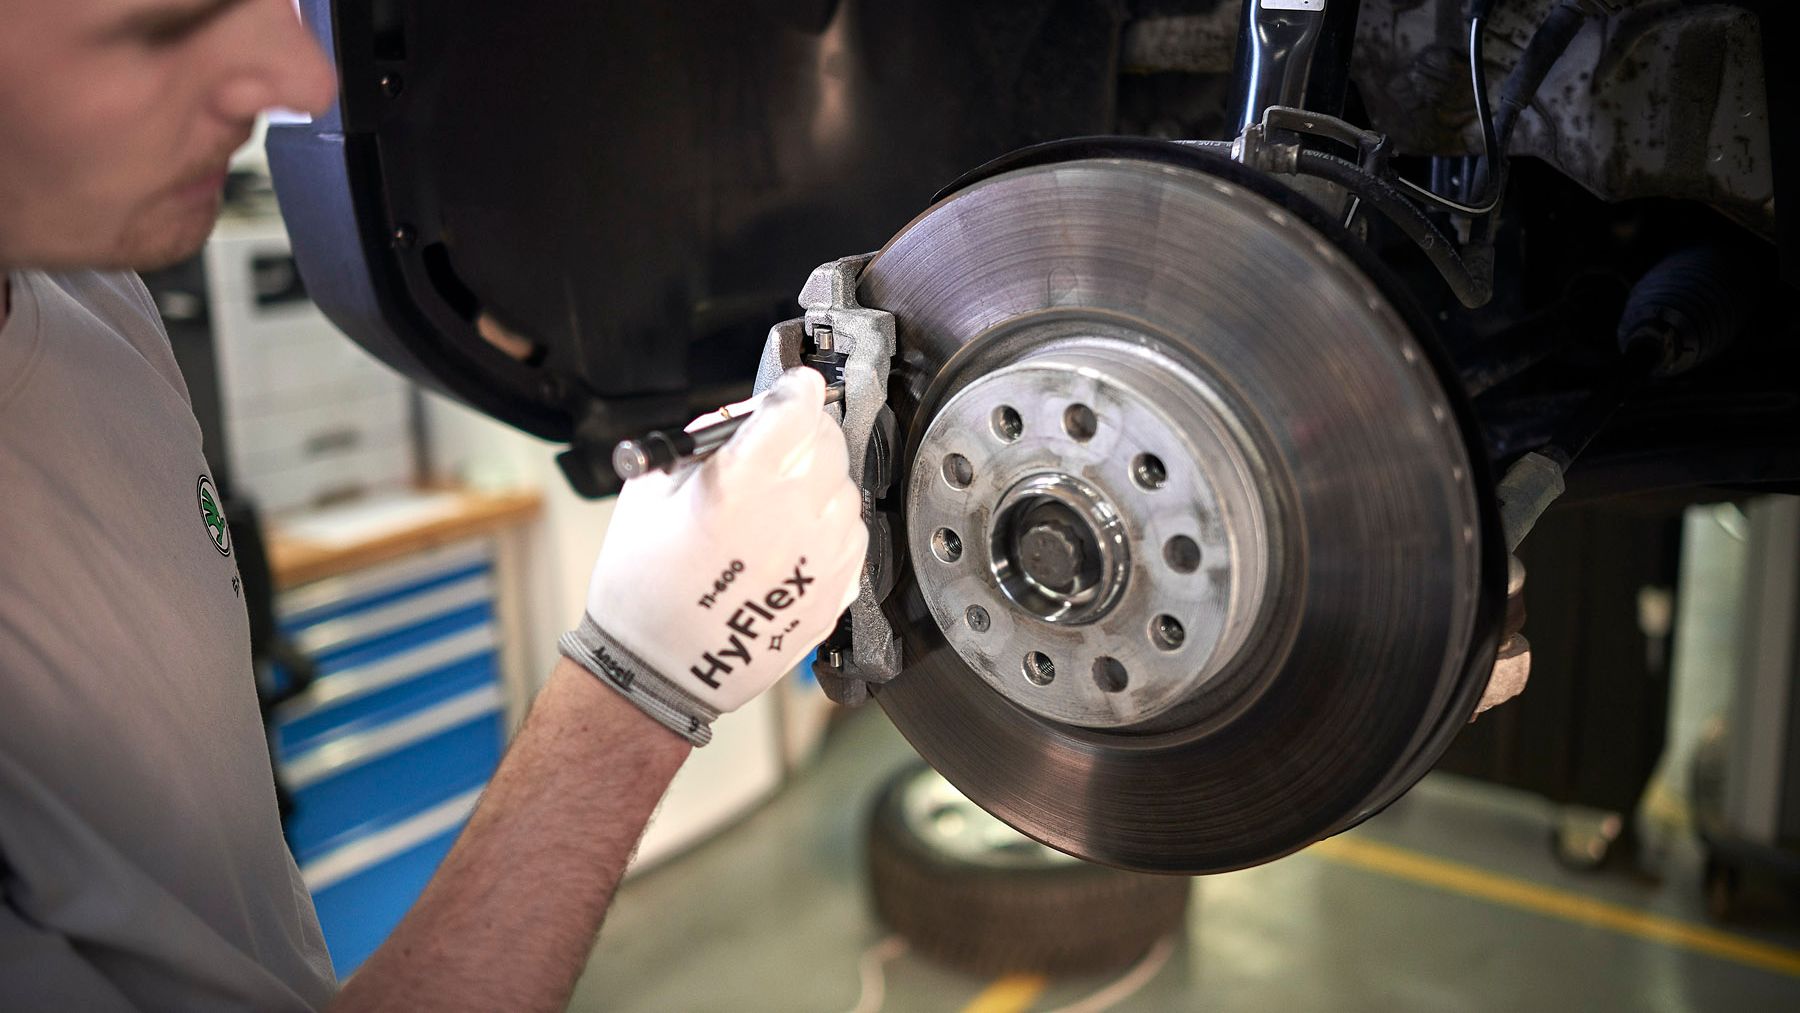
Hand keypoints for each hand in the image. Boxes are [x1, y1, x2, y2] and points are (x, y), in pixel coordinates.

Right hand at [560, 368, 866, 743]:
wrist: (658, 670)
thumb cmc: (642, 585)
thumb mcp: (649, 492)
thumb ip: (702, 444)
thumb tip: (743, 419)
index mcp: (739, 484)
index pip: (798, 405)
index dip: (793, 389)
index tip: (791, 389)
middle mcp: (790, 517)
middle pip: (829, 441)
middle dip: (805, 431)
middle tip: (775, 446)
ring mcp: (819, 558)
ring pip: (846, 489)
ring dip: (818, 481)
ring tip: (774, 505)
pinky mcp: (834, 592)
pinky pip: (853, 536)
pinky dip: (829, 526)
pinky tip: (789, 541)